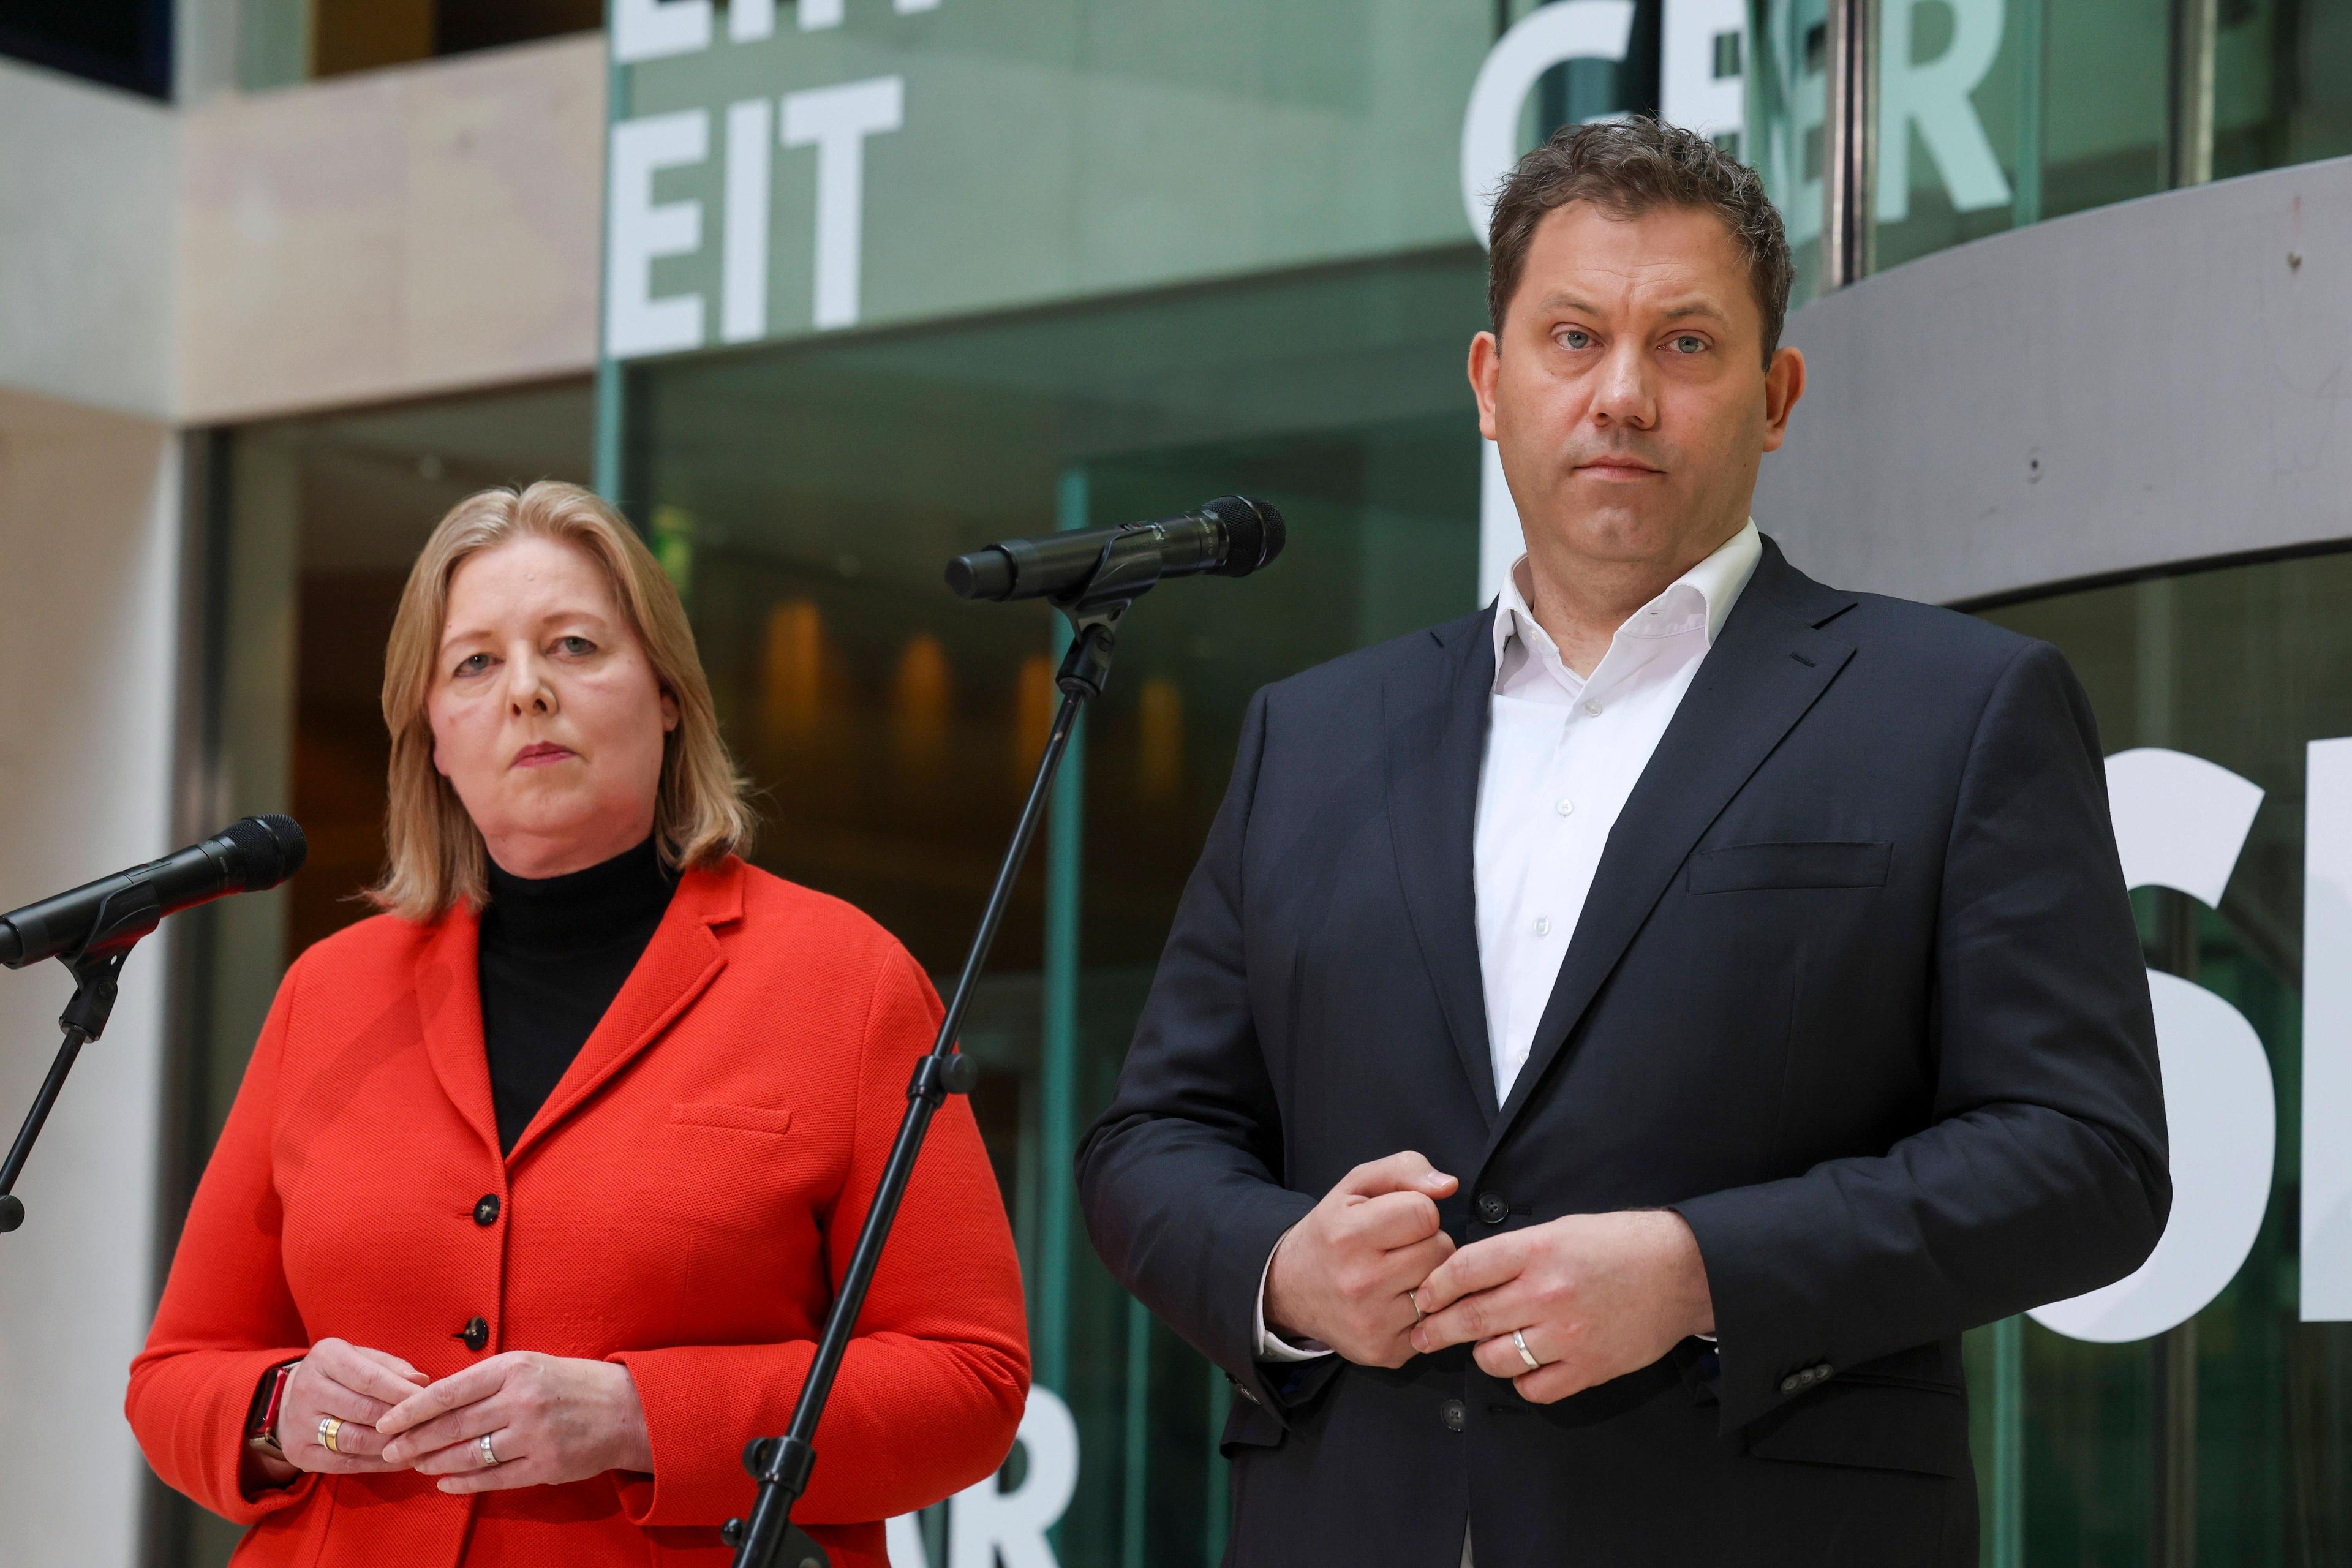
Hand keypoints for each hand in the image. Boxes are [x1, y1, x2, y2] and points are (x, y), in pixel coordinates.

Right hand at [270, 1339, 430, 1478]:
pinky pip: (345, 1464)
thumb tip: (421, 1381)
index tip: (430, 1400)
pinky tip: (400, 1461)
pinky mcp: (300, 1453)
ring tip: (420, 1446)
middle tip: (430, 1427)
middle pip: (363, 1410)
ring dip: (391, 1445)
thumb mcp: (360, 1357)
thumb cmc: (339, 1375)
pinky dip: (377, 1464)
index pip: (369, 1377)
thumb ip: (391, 1367)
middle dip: (401, 1420)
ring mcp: (300, 1425)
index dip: (402, 1392)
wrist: (289, 1399)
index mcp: (325, 1358)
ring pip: (354, 1440)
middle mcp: (307, 1389)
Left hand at [376, 1352, 652, 1493]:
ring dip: (436, 1463)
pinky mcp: (544, 1465)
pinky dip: (463, 1483)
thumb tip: (436, 1402)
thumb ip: (487, 1381)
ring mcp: (533, 1435)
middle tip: (390, 1451)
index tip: (385, 1422)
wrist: (626, 1409)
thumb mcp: (530, 1365)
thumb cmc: (572, 1383)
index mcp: (513, 1368)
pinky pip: (492, 1478)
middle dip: (414, 1441)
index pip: (447, 1391)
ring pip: (468, 1454)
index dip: (410, 1410)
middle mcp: (521, 1400)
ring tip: (418, 1466)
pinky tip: (446, 1483)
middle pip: (451, 1426)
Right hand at [1263, 1151, 1458, 1367]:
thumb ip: (1404, 1169)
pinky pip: (1434, 1323)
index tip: (1394, 1219)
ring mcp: (1374, 1323)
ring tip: (1396, 1273)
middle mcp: (1360, 1283)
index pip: (1425, 1213)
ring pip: (1442, 1288)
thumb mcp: (1356, 1185)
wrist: (1290, 1289)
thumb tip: (1449, 1186)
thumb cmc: (1332, 1231)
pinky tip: (1394, 1302)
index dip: (1416, 1210)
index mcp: (1349, 1235)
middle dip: (1426, 1242)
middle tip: (1396, 1247)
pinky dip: (1421, 1311)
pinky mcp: (1385, 1352)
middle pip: (1441, 1250)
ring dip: (1427, 1276)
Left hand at [1410, 1210, 1712, 1403]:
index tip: (1424, 1296)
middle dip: (1435, 1329)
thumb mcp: (1560, 1230)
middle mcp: (1546, 1294)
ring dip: (1481, 1355)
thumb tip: (1466, 1274)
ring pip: (1494, 1359)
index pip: (1463, 1271)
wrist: (1681, 1271)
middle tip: (1421, 1335)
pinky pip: (1532, 1388)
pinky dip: (1521, 1380)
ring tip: (1484, 1345)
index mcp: (1537, 1251)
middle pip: (1469, 1319)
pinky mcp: (1588, 1367)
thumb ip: (1513, 1253)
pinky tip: (1525, 1365)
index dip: (1434, 1286)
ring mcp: (1567, 1335)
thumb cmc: (1617, 1244)